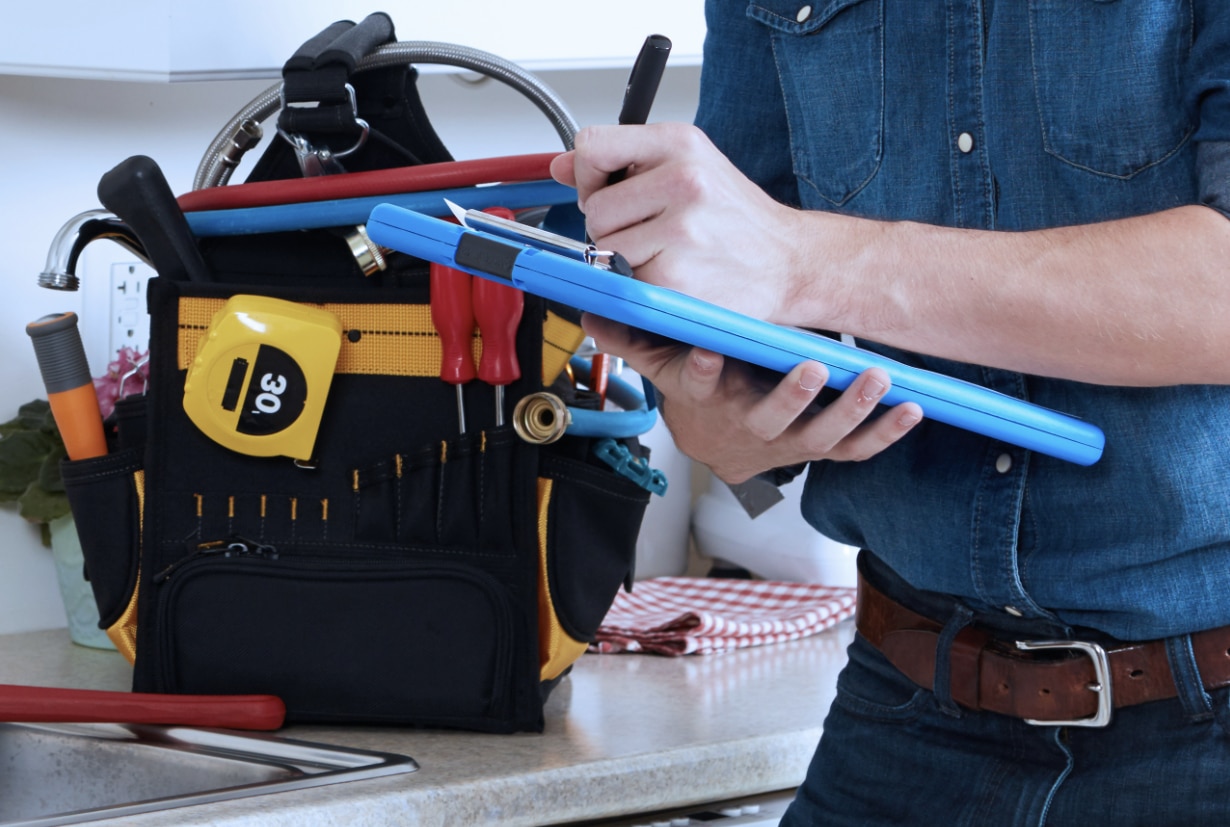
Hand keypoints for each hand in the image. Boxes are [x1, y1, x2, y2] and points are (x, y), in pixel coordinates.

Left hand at [551, 123, 820, 326]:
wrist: (792, 263)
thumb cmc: (737, 219)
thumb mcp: (689, 167)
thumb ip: (622, 162)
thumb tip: (559, 166)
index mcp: (681, 144)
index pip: (592, 145)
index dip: (588, 175)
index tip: (606, 190)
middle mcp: (683, 180)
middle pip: (594, 208)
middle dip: (611, 227)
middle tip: (649, 233)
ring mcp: (681, 230)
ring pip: (605, 249)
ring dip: (625, 260)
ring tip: (667, 254)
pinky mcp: (676, 277)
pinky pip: (625, 282)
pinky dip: (642, 286)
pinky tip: (675, 277)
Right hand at [584, 315, 922, 482]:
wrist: (719, 446)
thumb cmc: (698, 394)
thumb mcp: (659, 365)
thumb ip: (632, 335)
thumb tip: (591, 305)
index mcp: (711, 399)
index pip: (699, 386)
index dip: (701, 371)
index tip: (708, 354)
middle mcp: (750, 424)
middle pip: (771, 418)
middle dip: (792, 395)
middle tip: (814, 365)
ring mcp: (789, 440)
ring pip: (821, 434)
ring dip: (851, 409)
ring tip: (878, 379)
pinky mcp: (820, 448)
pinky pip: (855, 448)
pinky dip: (884, 433)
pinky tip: (912, 410)